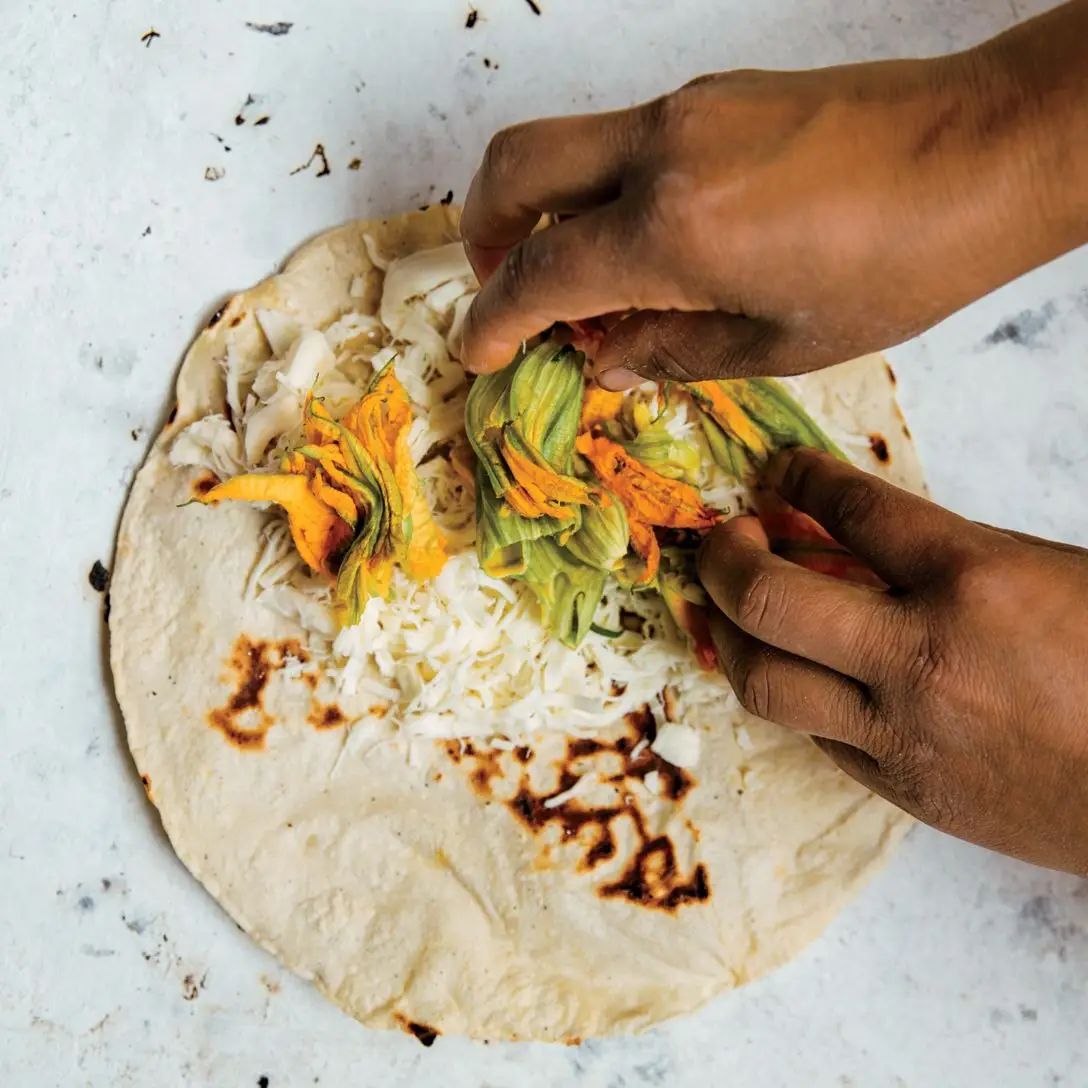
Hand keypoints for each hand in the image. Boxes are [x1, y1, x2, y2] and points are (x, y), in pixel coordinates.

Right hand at [460, 5, 1087, 383]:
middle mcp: (660, 151)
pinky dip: (601, 192)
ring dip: (544, 211)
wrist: (987, 150)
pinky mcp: (714, 92)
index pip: (539, 272)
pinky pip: (621, 141)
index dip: (494, 319)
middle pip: (513, 167)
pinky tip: (649, 245)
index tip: (478, 352)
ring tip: (583, 282)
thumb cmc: (899, 263)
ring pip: (564, 145)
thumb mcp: (778, 342)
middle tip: (505, 291)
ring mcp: (685, 108)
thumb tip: (602, 360)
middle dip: (483, 234)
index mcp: (673, 229)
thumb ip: (669, 351)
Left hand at [697, 448, 1087, 875]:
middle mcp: (921, 654)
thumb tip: (847, 537)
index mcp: (974, 578)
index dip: (800, 477)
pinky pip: (813, 731)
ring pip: (763, 679)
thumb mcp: (1046, 574)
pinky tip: (799, 669)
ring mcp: (903, 732)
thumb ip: (946, 555)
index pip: (851, 508)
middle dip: (723, 555)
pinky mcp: (903, 790)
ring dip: (728, 633)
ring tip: (729, 608)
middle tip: (724, 539)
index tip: (777, 471)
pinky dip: (795, 689)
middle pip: (766, 597)